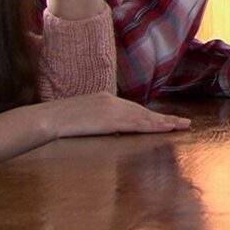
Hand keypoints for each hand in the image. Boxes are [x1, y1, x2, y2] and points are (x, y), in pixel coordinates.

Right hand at [45, 92, 190, 138]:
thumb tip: (111, 131)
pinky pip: (135, 124)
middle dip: (165, 119)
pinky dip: (152, 126)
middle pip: (144, 112)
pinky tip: (165, 129)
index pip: (134, 109)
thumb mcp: (82, 118)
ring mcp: (111, 110)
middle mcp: (112, 102)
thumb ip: (98, 121)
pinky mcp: (109, 120)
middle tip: (184, 123)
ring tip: (182, 127)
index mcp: (105, 99)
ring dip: (164, 123)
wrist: (44, 119)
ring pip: (144, 118)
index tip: (167, 120)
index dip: (151, 116)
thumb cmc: (57, 122)